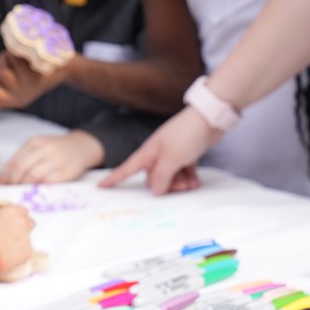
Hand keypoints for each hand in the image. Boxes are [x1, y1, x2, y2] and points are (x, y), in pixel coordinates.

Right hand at [0, 51, 66, 110]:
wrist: (66, 65)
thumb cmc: (37, 68)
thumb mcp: (19, 79)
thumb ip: (0, 81)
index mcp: (14, 101)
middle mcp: (19, 99)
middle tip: (4, 65)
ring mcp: (26, 90)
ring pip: (1, 71)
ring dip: (6, 58)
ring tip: (20, 57)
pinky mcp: (33, 77)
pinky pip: (12, 59)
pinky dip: (15, 52)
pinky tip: (26, 54)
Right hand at [0, 204, 34, 274]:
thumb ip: (2, 221)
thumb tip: (7, 225)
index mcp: (11, 211)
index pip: (23, 211)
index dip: (19, 218)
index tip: (15, 223)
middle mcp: (22, 221)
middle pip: (30, 223)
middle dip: (24, 229)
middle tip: (14, 236)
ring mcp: (26, 236)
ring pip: (26, 239)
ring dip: (20, 242)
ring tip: (5, 250)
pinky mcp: (28, 251)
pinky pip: (25, 252)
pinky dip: (18, 255)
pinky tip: (7, 257)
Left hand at [1, 131, 103, 183]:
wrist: (82, 147)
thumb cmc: (56, 150)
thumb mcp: (40, 147)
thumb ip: (24, 157)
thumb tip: (5, 175)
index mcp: (35, 142)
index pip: (15, 160)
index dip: (5, 174)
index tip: (1, 184)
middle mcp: (45, 149)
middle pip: (21, 168)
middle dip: (12, 181)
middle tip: (9, 190)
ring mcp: (56, 160)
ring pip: (33, 176)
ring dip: (23, 186)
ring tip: (20, 191)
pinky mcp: (66, 172)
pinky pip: (47, 182)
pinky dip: (38, 188)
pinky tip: (34, 191)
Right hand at [99, 106, 216, 193]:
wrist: (209, 118)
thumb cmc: (187, 134)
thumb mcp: (172, 158)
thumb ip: (161, 176)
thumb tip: (155, 190)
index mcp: (149, 153)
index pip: (127, 168)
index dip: (114, 178)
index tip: (100, 186)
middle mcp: (158, 154)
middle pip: (154, 178)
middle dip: (167, 186)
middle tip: (181, 185)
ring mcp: (172, 154)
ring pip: (170, 176)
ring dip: (180, 183)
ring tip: (191, 184)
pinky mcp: (185, 154)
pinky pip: (182, 171)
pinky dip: (188, 177)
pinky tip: (195, 181)